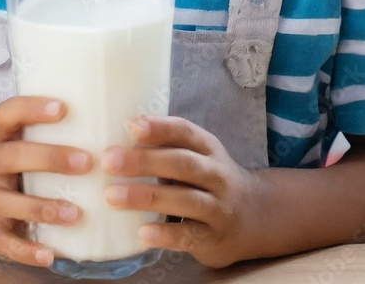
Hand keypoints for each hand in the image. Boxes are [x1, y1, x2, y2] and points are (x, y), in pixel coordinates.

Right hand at [0, 96, 92, 267]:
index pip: (7, 113)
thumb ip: (46, 130)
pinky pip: (7, 243)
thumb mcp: (16, 141)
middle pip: (12, 156)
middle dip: (50, 158)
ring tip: (76, 213)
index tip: (63, 108)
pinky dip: (27, 251)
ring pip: (11, 203)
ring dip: (44, 207)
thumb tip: (108, 116)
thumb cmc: (11, 165)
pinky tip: (50, 255)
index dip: (32, 108)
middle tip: (86, 161)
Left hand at [101, 115, 255, 268]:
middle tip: (109, 161)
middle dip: (144, 161)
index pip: (185, 132)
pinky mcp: (214, 238)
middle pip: (182, 163)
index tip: (131, 126)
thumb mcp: (199, 155)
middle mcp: (217, 174)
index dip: (160, 128)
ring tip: (112, 196)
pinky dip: (166, 234)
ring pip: (184, 199)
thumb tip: (120, 134)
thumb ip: (168, 146)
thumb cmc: (210, 179)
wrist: (255, 216)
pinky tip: (142, 233)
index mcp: (208, 148)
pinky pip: (190, 234)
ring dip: (146, 196)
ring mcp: (218, 207)